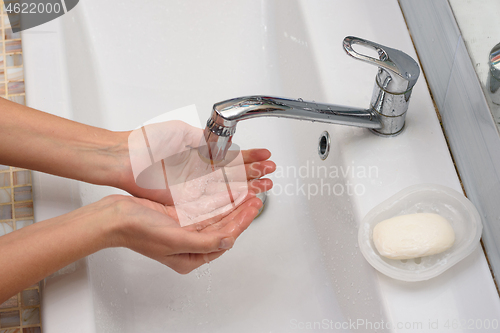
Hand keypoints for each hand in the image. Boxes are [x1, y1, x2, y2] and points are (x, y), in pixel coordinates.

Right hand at [109, 193, 262, 273]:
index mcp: (190, 258)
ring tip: (248, 193)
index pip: (224, 240)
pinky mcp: (180, 216)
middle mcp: (190, 245)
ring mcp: (185, 230)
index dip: (241, 223)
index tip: (253, 208)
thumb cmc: (137, 232)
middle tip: (257, 198)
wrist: (114, 216)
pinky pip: (205, 208)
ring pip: (216, 217)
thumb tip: (228, 242)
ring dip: (232, 205)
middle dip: (241, 213)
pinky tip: (228, 191)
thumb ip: (204, 243)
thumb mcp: (174, 241)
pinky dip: (218, 200)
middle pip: (223, 228)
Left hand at [117, 120, 274, 224]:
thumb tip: (220, 140)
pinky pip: (213, 202)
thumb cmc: (147, 143)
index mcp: (200, 154)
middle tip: (271, 172)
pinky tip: (246, 196)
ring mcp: (195, 187)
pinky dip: (231, 200)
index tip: (265, 156)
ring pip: (228, 189)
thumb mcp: (181, 132)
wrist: (125, 159)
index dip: (250, 157)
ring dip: (248, 186)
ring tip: (266, 185)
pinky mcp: (186, 201)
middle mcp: (200, 172)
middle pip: (234, 174)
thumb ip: (203, 139)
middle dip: (254, 172)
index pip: (230, 156)